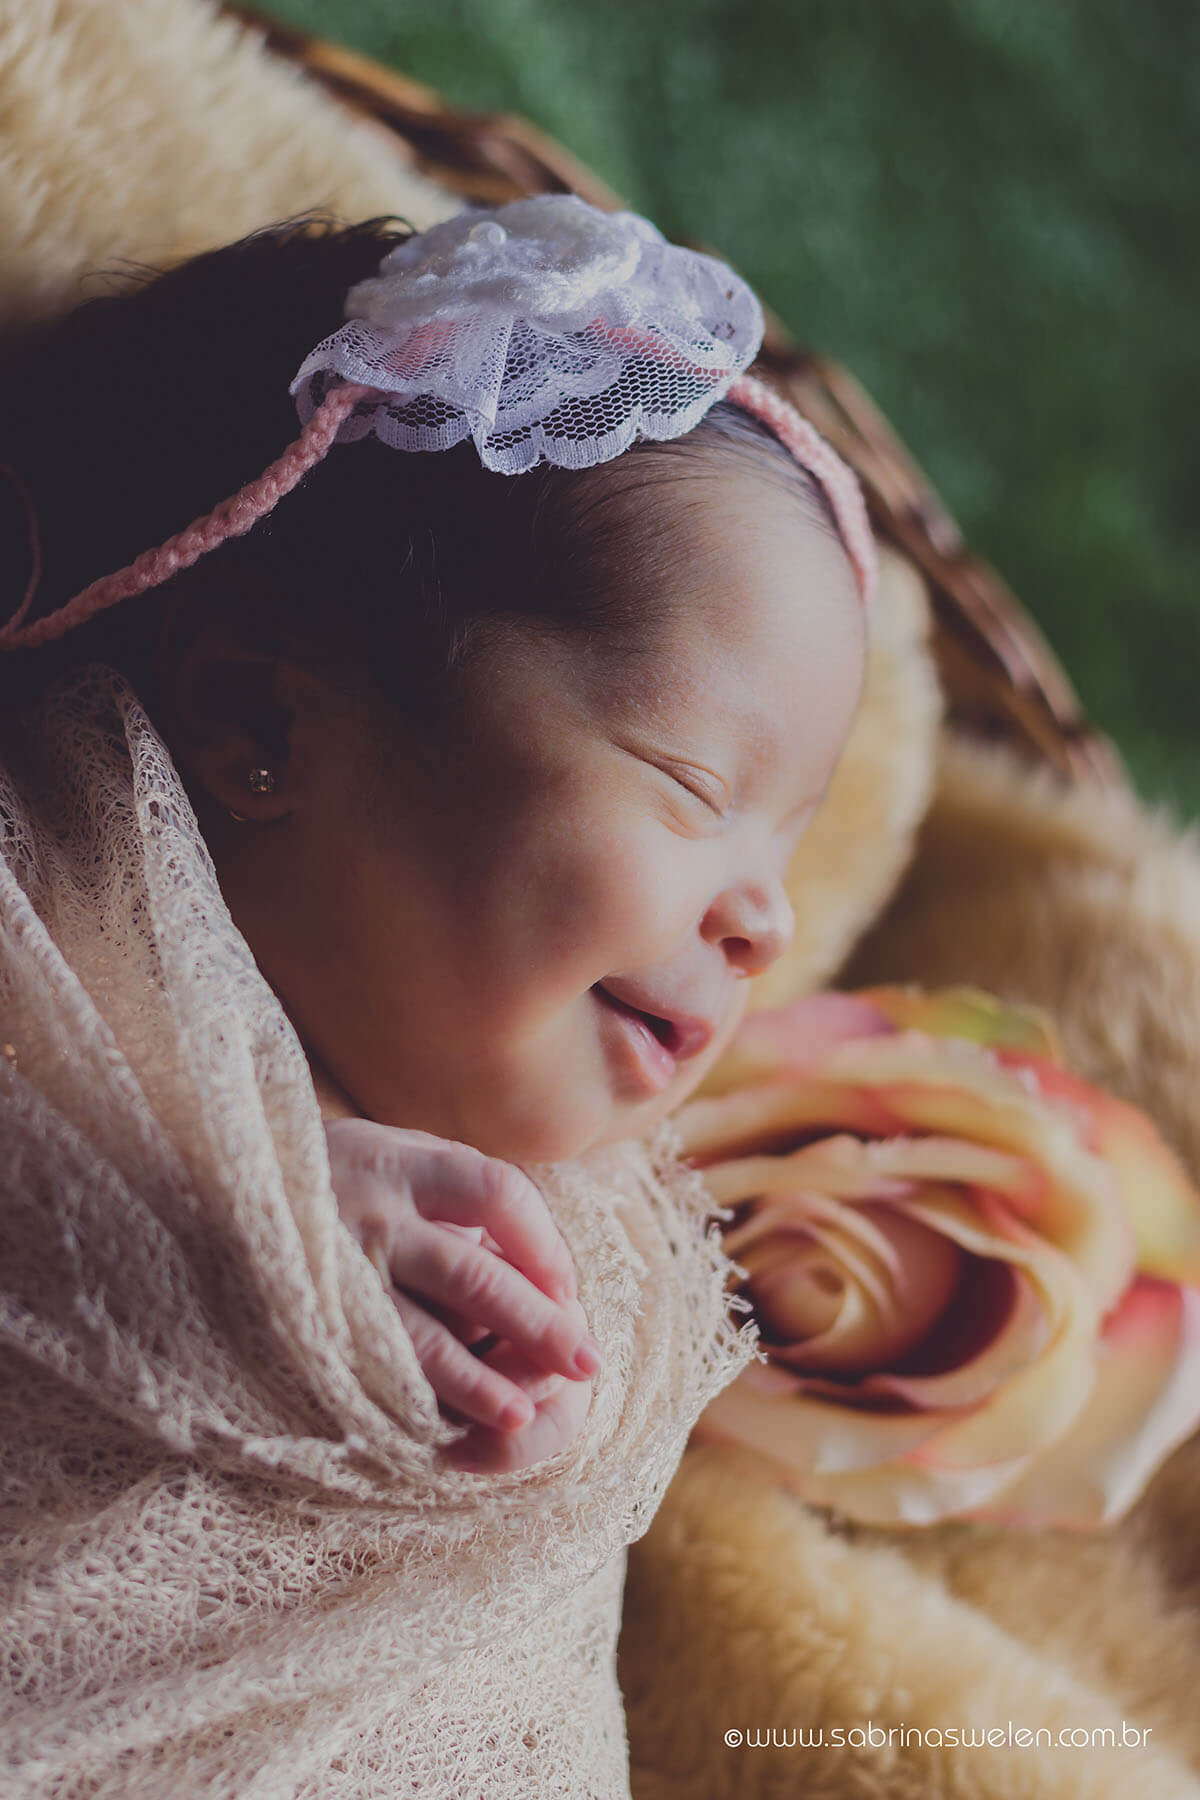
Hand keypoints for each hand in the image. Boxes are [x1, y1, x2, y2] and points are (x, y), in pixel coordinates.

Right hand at [324, 1119, 602, 1470]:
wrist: (208, 1186)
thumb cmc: (329, 1174)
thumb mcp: (388, 1152)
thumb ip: (454, 1190)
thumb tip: (538, 1268)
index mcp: (400, 1163)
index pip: (496, 1193)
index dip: (542, 1242)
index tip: (568, 1286)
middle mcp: (370, 1216)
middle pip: (472, 1273)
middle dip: (538, 1324)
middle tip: (589, 1362)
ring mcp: (335, 1274)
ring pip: (422, 1335)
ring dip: (480, 1380)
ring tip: (525, 1415)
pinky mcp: (309, 1323)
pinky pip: (375, 1371)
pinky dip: (420, 1401)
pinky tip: (452, 1428)